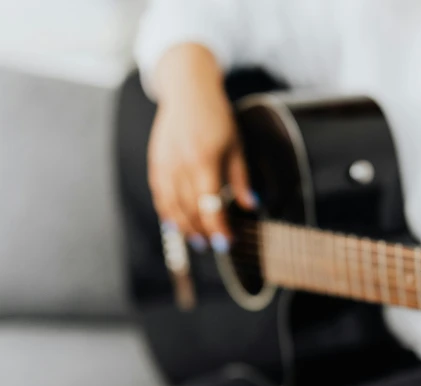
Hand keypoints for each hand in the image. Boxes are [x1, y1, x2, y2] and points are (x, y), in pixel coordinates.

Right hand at [148, 44, 257, 251]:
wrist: (187, 91)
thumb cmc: (217, 118)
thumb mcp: (236, 146)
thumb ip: (241, 179)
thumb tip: (251, 205)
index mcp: (204, 160)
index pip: (209, 204)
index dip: (218, 227)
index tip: (227, 242)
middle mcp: (181, 165)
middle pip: (189, 209)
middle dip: (202, 231)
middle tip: (214, 245)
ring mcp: (165, 164)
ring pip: (171, 206)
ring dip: (184, 227)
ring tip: (197, 240)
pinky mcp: (156, 163)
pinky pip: (160, 195)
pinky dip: (167, 213)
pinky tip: (177, 224)